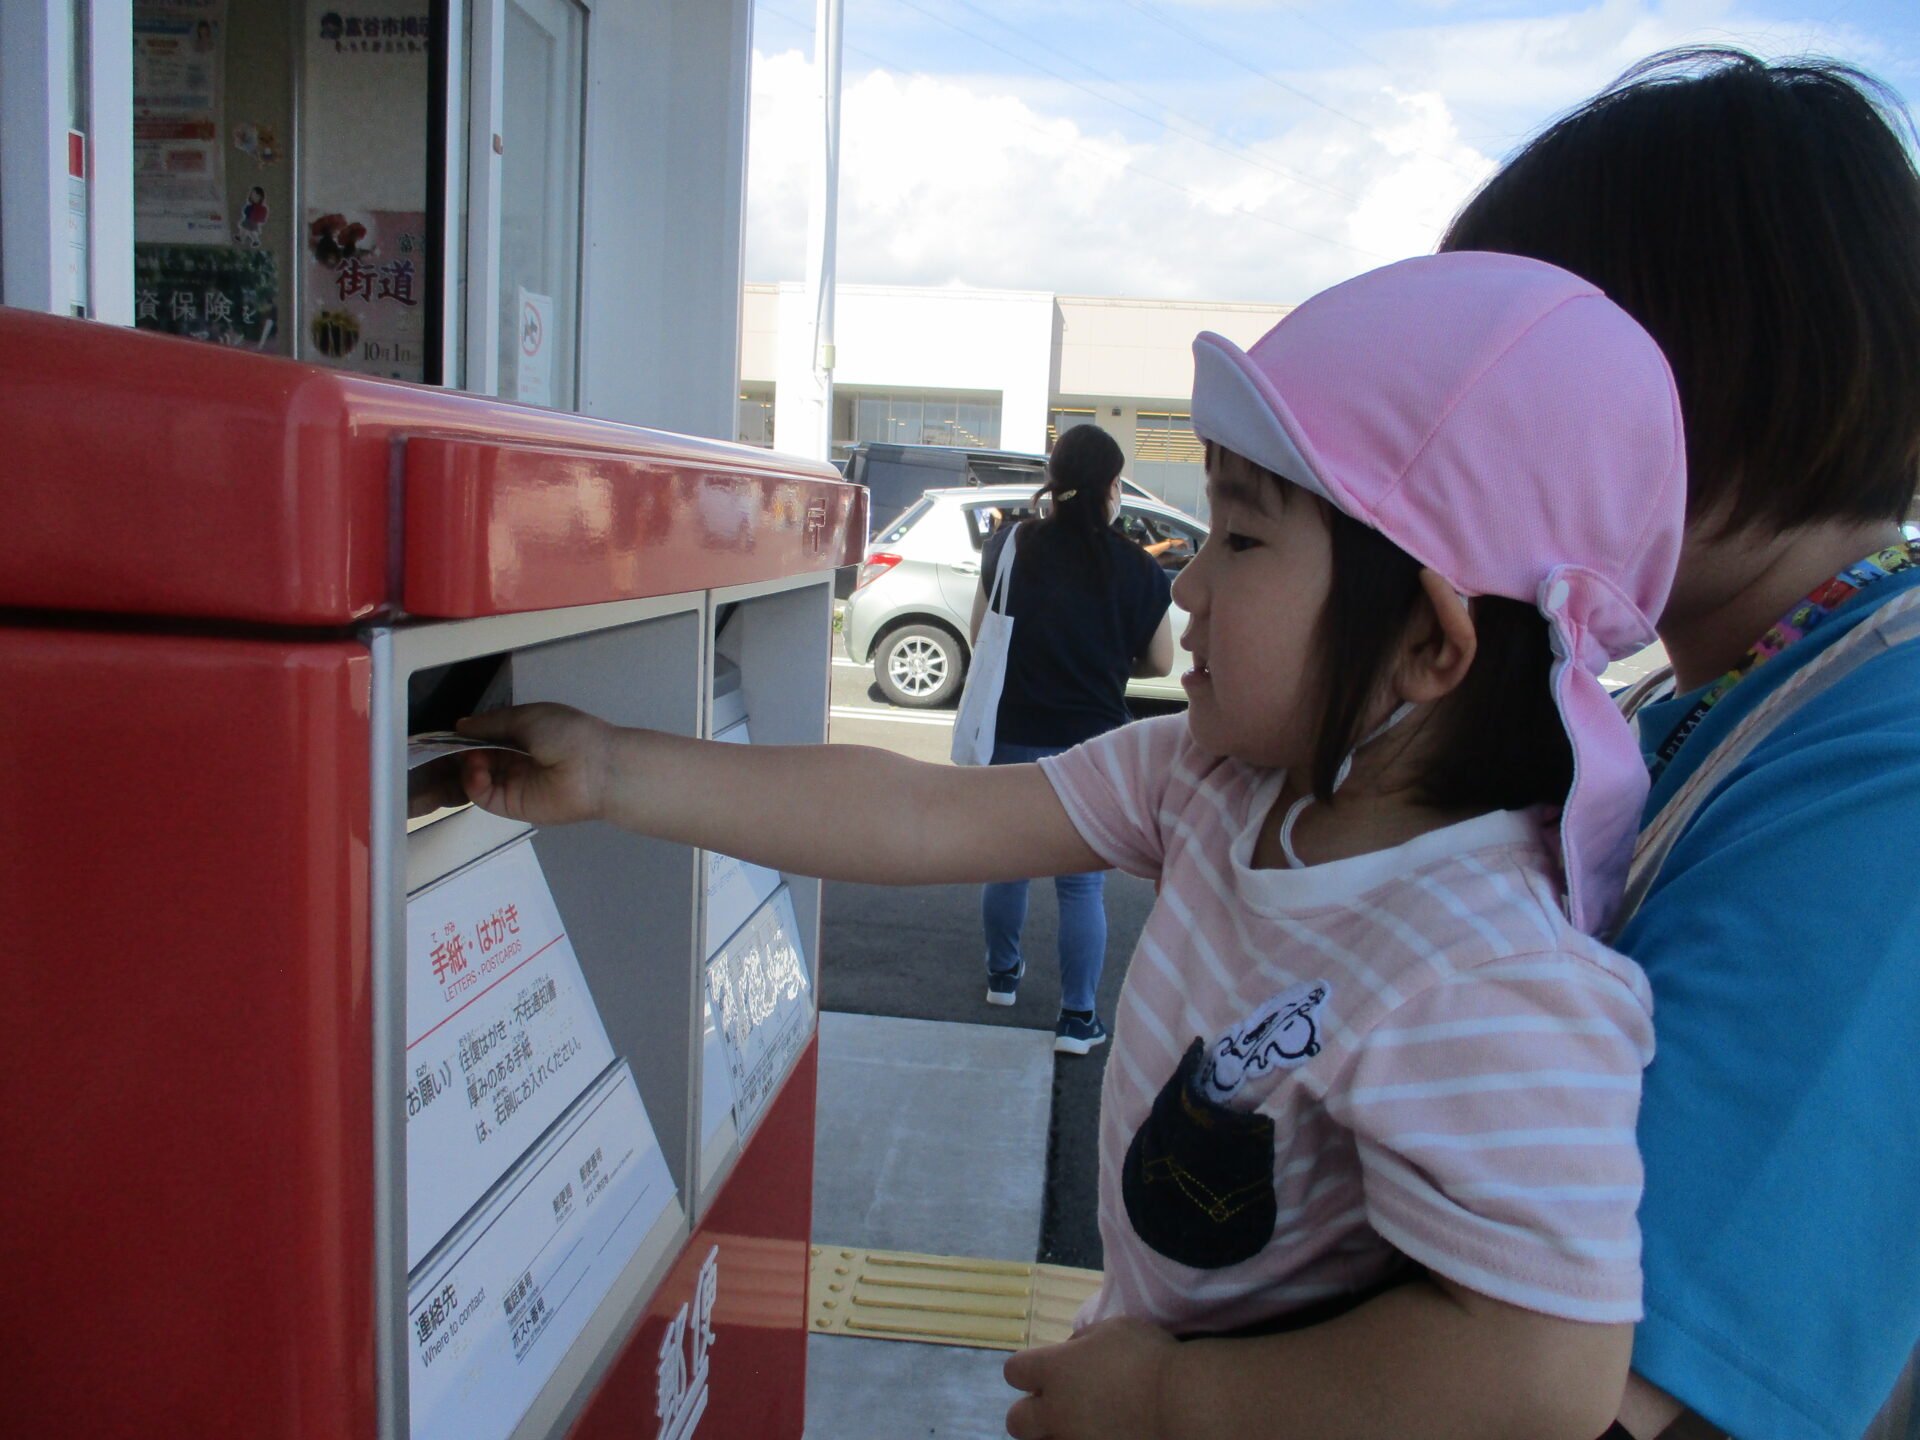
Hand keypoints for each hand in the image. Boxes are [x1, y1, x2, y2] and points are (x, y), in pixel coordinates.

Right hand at [454, 703, 615, 826]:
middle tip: (446, 747)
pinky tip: (476, 770)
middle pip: (476, 757)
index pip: (485, 736)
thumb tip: (461, 725)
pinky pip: (483, 795)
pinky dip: (473, 782)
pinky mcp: (511, 805)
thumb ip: (492, 722)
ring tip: (470, 757)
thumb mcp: (527, 717)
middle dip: (460, 751)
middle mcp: (515, 759)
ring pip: (475, 776)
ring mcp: (512, 783)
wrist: (596, 768)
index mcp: (522, 734)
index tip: (449, 732)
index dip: (467, 734)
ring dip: (466, 765)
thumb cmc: (566, 734)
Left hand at [1002, 1317, 1178, 1439]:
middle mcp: (1055, 1411)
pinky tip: (1105, 1432)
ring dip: (1055, 1432)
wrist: (1179, 1403)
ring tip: (1084, 1422)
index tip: (1048, 1368)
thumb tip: (1072, 1349)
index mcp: (1054, 1370)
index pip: (1014, 1371)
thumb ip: (1083, 1340)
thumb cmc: (1147, 1357)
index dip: (1027, 1370)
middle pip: (1016, 1420)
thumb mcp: (1112, 1328)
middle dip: (1031, 1413)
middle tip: (1060, 1405)